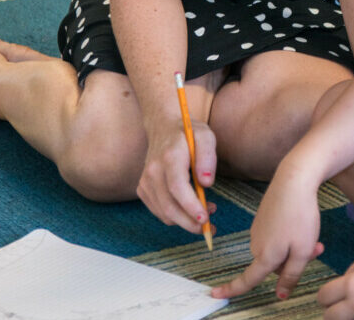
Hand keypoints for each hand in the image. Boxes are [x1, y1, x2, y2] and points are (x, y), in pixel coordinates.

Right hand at [136, 117, 217, 234]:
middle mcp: (153, 171)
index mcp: (169, 157)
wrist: (162, 126)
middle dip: (190, 222)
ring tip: (207, 211)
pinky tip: (190, 209)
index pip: (177, 187)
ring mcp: (145, 181)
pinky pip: (159, 211)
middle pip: (169, 206)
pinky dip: (175, 216)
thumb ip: (208, 156)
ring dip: (185, 220)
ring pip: (164, 213)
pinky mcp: (143, 189)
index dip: (190, 206)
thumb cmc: (188, 132)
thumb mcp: (205, 136)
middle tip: (210, 227)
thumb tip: (207, 182)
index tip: (205, 218)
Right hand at [213, 162, 322, 300]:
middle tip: (316, 248)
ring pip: (277, 249)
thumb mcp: (302, 251)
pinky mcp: (264, 216)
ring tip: (312, 233)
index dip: (231, 290)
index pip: (247, 280)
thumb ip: (291, 275)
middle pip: (273, 265)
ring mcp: (259, 228)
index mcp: (265, 256)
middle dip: (292, 262)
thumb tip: (280, 295)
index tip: (214, 294)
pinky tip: (302, 220)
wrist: (294, 180)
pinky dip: (290, 234)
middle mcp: (257, 243)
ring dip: (294, 247)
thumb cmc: (300, 215)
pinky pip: (276, 234)